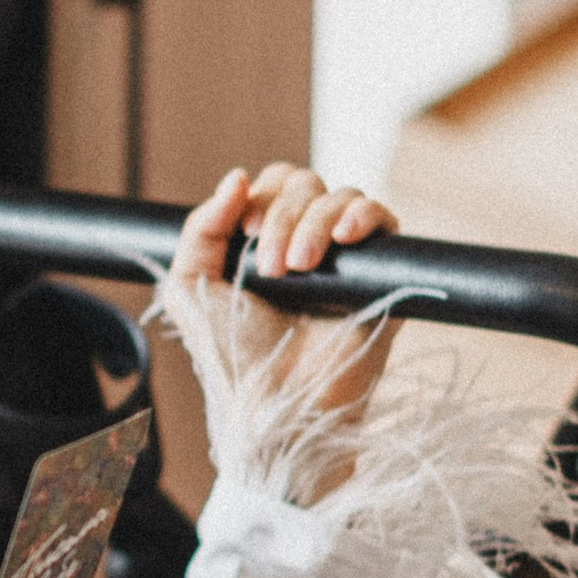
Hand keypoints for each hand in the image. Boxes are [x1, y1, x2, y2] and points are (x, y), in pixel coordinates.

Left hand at [178, 161, 398, 443]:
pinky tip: (344, 238)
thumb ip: (201, 227)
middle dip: (284, 216)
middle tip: (272, 267)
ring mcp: (345, 258)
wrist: (275, 400)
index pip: (274, 184)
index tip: (248, 233)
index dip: (262, 197)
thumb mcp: (191, 286)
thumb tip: (236, 177)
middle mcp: (307, 242)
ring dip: (314, 222)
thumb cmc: (232, 353)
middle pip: (306, 184)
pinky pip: (386, 219)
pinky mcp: (379, 276)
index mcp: (266, 239)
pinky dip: (364, 215)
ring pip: (342, 197)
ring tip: (300, 268)